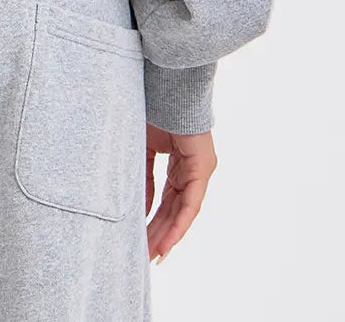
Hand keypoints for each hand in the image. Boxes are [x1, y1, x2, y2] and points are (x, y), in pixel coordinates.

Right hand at [144, 123, 216, 262]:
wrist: (166, 89)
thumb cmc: (155, 112)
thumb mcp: (144, 150)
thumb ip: (145, 178)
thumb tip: (142, 207)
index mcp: (180, 166)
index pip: (168, 202)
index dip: (156, 222)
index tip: (143, 240)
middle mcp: (193, 173)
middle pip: (175, 211)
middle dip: (160, 234)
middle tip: (146, 255)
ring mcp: (200, 172)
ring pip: (184, 212)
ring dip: (169, 234)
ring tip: (154, 255)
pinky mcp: (202, 169)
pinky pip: (191, 203)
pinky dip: (180, 223)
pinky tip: (169, 241)